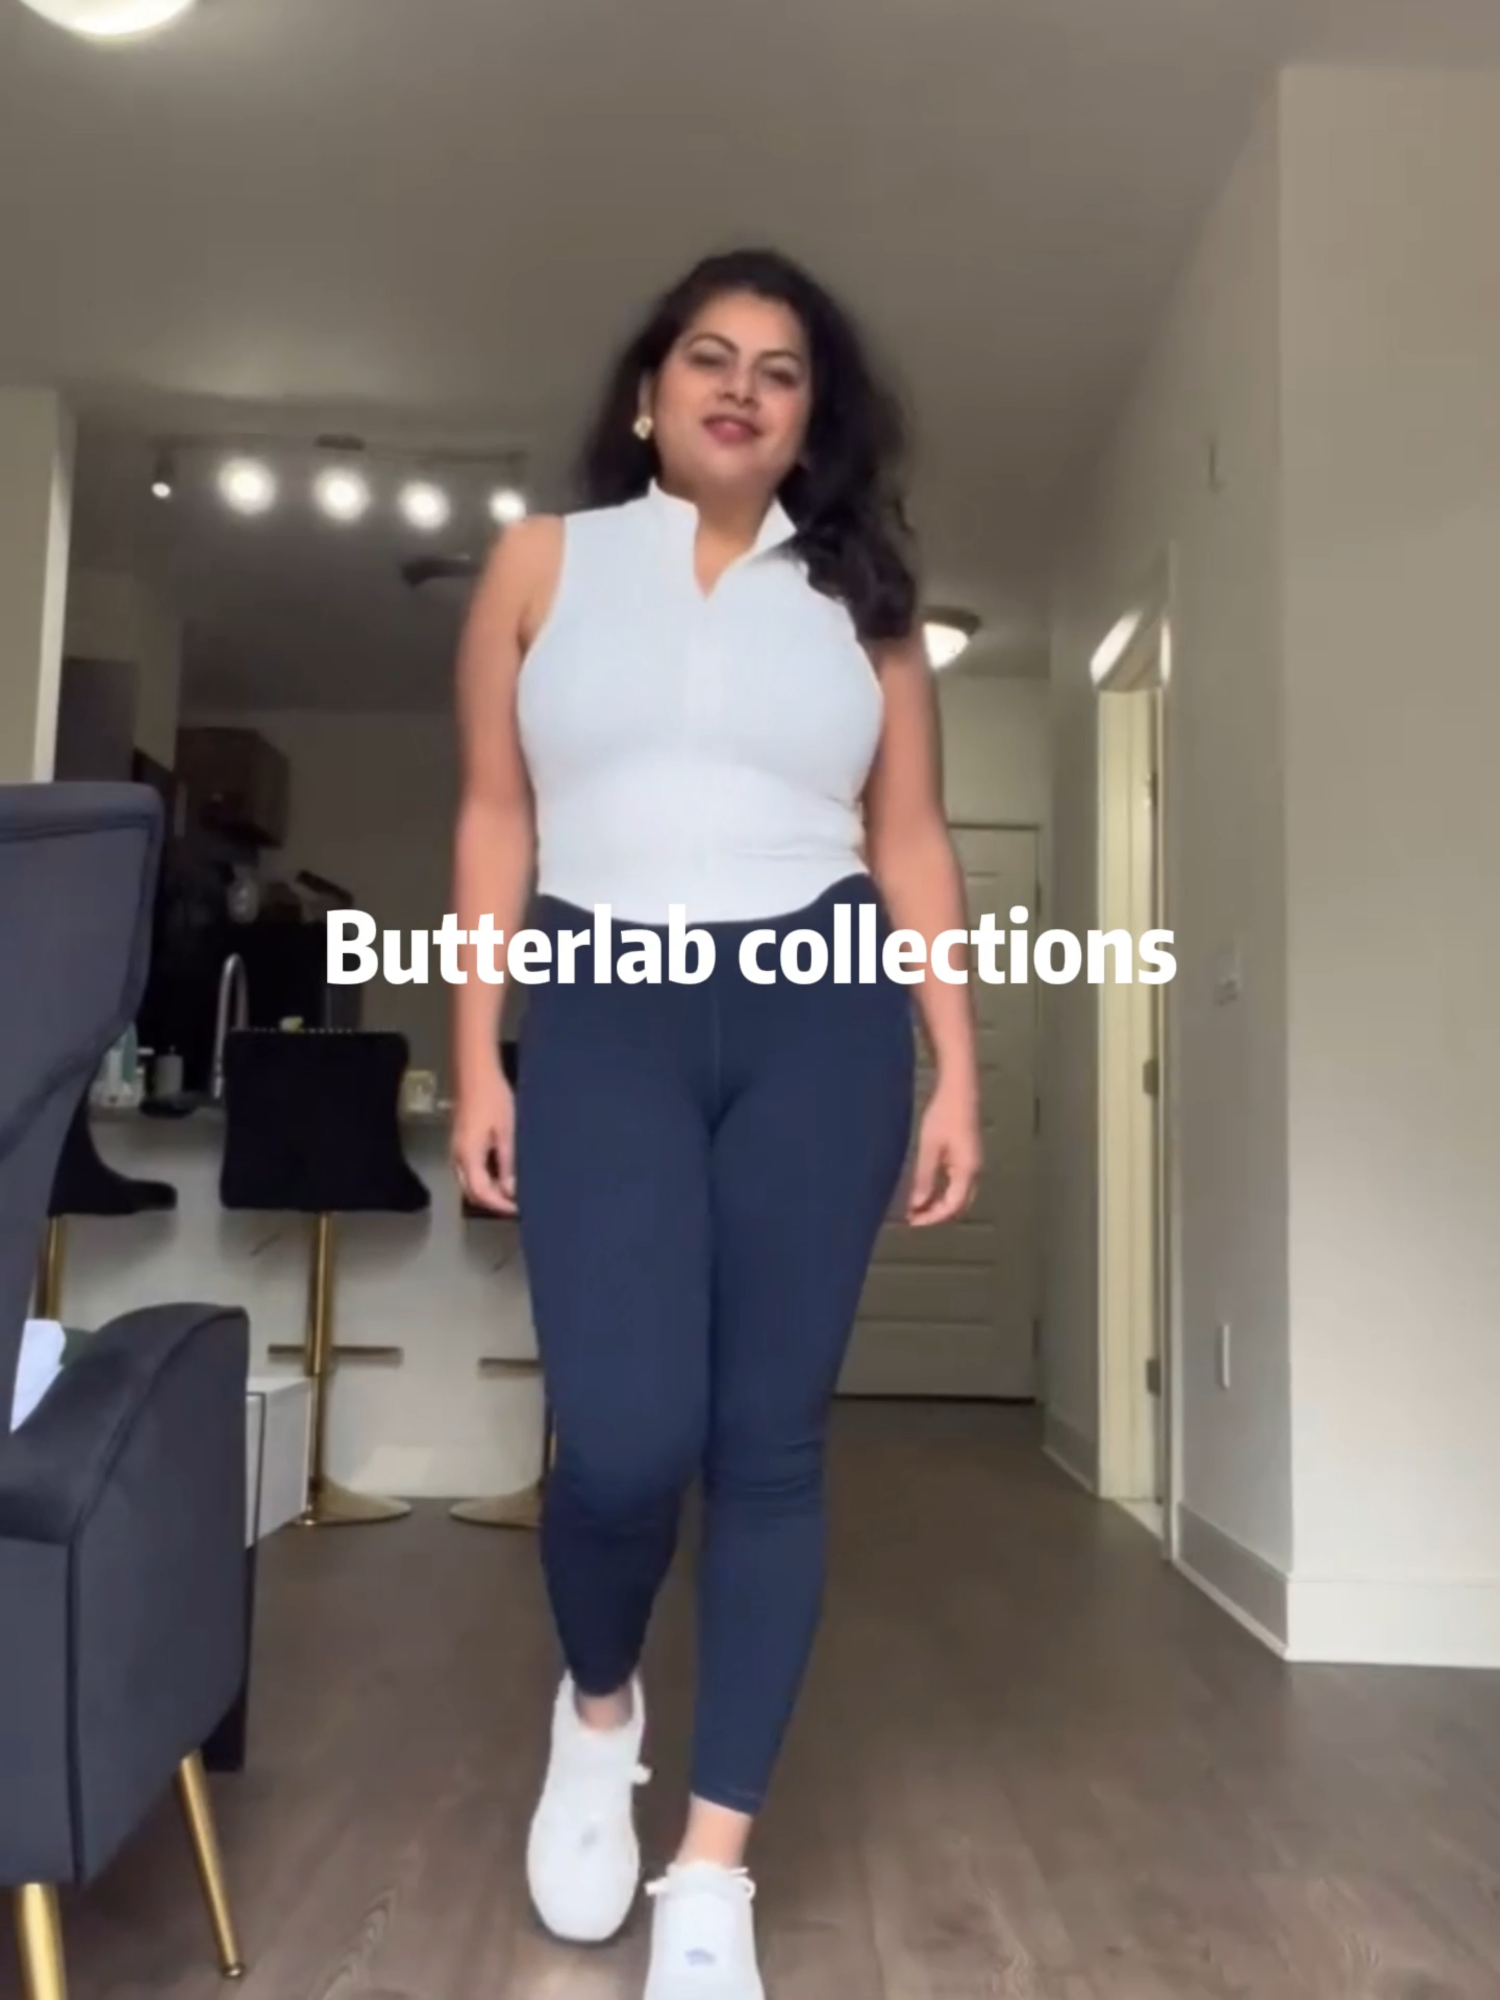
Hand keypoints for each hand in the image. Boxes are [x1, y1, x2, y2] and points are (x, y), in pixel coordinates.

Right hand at [451, 1065, 517, 1213]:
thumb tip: (510, 1190)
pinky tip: (503, 1175)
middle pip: (472, 1192)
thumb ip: (508, 1163)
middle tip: (518, 1203)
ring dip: (490, 1191)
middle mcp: (457, 1158)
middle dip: (494, 1202)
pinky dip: (486, 1179)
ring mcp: (456, 1151)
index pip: (481, 1193)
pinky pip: (470, 1171)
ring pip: (470, 1183)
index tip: (519, 1210)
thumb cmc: (493, 1098)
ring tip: (514, 1191)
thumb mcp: (507, 1132)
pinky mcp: (460, 1144)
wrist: (475, 1073)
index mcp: (468, 1156)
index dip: (500, 1205)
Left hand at [905, 1078, 981, 1226]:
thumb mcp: (930, 1148)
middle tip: (912, 1217)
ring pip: (959, 1196)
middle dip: (936, 1215)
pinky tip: (927, 1191)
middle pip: (958, 1205)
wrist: (959, 1091)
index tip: (912, 1220)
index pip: (951, 1206)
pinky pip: (958, 1185)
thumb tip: (917, 1204)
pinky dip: (943, 1193)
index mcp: (967, 1171)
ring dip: (939, 1205)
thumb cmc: (944, 1115)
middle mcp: (974, 1172)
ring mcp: (973, 1165)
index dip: (932, 1218)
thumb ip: (924, 1178)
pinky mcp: (968, 1158)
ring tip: (916, 1206)